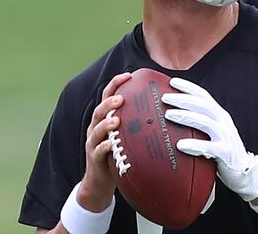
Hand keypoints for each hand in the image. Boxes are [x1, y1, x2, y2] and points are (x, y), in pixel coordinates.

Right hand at [79, 72, 129, 211]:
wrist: (100, 182)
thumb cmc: (118, 153)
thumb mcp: (127, 135)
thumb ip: (138, 122)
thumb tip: (165, 108)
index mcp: (105, 119)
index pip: (107, 97)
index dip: (115, 85)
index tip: (128, 75)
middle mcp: (96, 128)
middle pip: (99, 111)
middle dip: (109, 103)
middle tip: (121, 98)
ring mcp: (93, 143)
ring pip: (96, 130)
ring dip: (105, 124)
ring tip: (116, 119)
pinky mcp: (94, 159)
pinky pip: (98, 151)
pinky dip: (104, 147)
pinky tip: (110, 144)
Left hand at [162, 77, 257, 201]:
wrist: (243, 173)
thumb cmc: (221, 152)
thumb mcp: (211, 134)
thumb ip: (198, 125)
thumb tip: (171, 118)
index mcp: (219, 115)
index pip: (204, 96)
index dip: (189, 87)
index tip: (172, 81)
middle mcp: (224, 122)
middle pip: (203, 105)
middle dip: (183, 99)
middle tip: (165, 97)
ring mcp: (226, 137)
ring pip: (205, 122)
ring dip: (186, 117)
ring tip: (169, 115)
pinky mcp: (226, 153)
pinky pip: (209, 147)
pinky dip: (195, 145)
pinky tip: (181, 145)